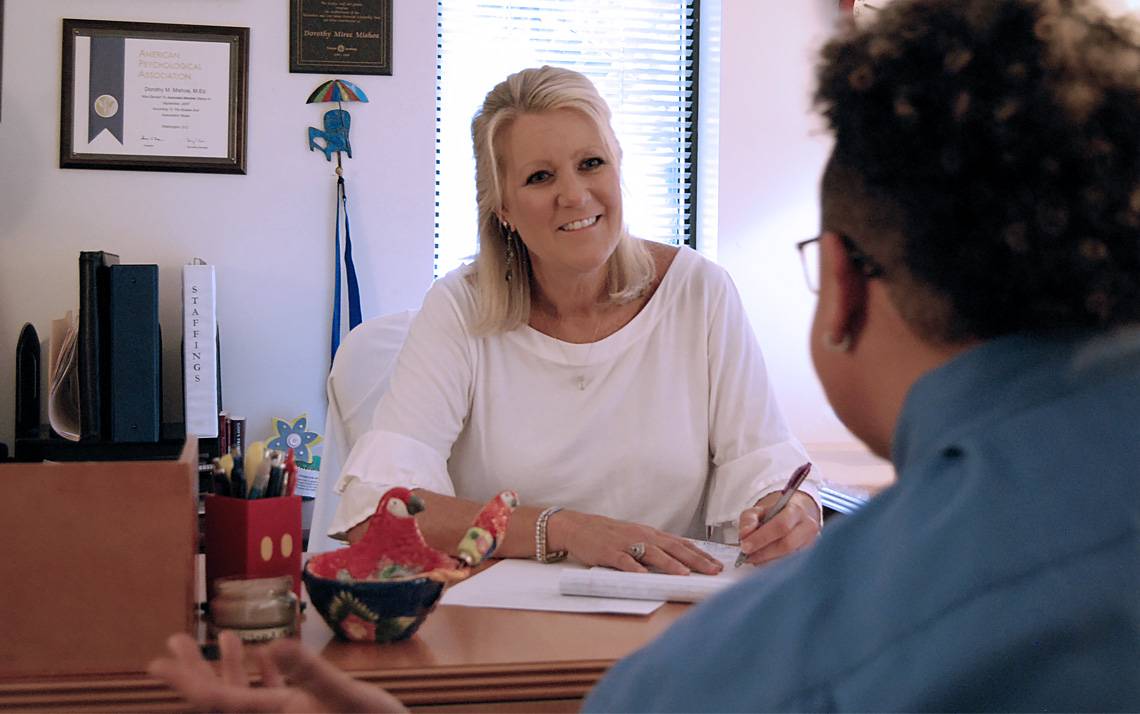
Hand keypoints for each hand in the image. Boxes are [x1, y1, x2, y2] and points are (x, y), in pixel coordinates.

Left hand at [147, 630, 405, 712]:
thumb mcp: (350, 698)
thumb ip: (313, 673)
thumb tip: (277, 644)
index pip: (217, 702)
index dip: (186, 681)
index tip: (158, 662)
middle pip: (220, 700)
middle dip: (195, 670)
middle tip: (172, 642)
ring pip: (244, 697)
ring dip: (229, 667)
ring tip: (219, 635)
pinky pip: (269, 698)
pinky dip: (261, 676)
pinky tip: (264, 653)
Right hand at [551, 511, 722, 574]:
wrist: (579, 526)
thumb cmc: (610, 535)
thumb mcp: (636, 537)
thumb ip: (655, 548)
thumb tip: (679, 560)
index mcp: (651, 534)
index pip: (681, 544)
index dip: (700, 554)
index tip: (717, 564)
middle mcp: (642, 536)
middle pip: (673, 548)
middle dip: (695, 560)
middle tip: (713, 571)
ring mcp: (626, 544)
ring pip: (652, 553)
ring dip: (670, 563)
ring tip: (685, 574)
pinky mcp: (609, 552)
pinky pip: (624, 561)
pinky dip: (634, 567)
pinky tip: (643, 575)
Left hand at [736, 491, 819, 566]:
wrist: (794, 518)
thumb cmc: (775, 515)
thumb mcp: (759, 511)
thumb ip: (749, 519)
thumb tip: (744, 534)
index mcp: (795, 511)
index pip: (780, 526)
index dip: (761, 538)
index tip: (745, 546)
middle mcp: (807, 527)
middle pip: (787, 545)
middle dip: (763, 553)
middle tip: (747, 556)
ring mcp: (811, 544)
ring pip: (789, 559)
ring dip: (767, 562)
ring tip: (753, 559)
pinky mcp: (810, 557)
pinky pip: (790, 566)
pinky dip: (774, 566)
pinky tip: (763, 563)